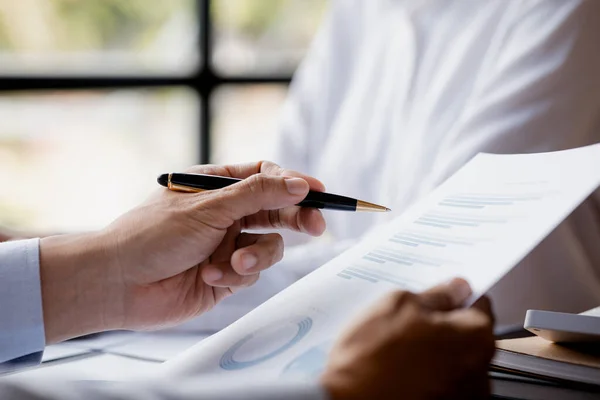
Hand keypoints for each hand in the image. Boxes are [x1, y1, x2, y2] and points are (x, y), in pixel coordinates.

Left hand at [39, 161, 326, 342]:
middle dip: (296, 218)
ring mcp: (227, 244)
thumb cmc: (153, 235)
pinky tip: (209, 275)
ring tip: (233, 261)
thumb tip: (300, 184)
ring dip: (255, 254)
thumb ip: (257, 195)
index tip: (318, 192)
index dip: (294, 183)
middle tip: (316, 226)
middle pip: (275, 210)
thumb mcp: (209, 208)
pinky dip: (235, 273)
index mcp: (217, 185)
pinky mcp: (226, 274)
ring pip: (268, 245)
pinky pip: (251, 271)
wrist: (120, 285)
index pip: (266, 177)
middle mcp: (226, 213)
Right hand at [321, 279, 494, 399]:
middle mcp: (479, 372)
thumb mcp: (399, 305)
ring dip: (436, 354)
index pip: (481, 304)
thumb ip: (437, 295)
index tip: (440, 297)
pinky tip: (401, 371)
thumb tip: (456, 288)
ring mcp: (463, 397)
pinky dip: (428, 376)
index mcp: (475, 337)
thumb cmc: (372, 357)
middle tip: (410, 324)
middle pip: (469, 336)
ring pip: (455, 361)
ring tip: (400, 351)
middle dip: (444, 327)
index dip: (457, 297)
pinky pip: (443, 384)